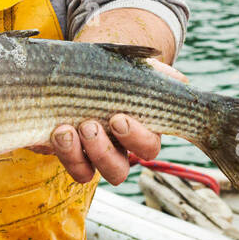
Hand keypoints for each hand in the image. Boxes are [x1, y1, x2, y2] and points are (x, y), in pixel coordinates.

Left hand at [31, 58, 188, 185]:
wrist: (78, 65)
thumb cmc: (114, 68)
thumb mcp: (138, 66)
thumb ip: (160, 74)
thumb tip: (181, 81)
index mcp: (141, 131)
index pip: (148, 147)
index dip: (135, 138)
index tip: (118, 118)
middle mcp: (117, 150)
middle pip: (119, 171)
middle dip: (103, 151)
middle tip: (89, 125)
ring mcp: (88, 154)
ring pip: (91, 174)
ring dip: (79, 155)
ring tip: (66, 130)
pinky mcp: (65, 151)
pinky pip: (67, 166)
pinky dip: (62, 153)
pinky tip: (57, 130)